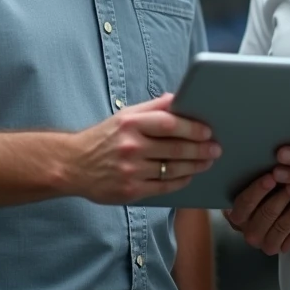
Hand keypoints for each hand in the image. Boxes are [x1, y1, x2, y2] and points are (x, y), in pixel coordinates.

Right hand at [67, 93, 220, 203]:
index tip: (207, 130)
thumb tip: (178, 98)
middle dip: (200, 149)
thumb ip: (152, 107)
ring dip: (195, 166)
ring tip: (207, 161)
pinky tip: (189, 175)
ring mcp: (131, 170)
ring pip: (172, 169)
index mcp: (130, 124)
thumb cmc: (103, 138)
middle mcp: (131, 146)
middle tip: (216, 148)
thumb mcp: (124, 115)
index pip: (169, 123)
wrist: (73, 165)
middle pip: (175, 148)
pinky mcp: (130, 190)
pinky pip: (164, 187)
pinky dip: (180, 181)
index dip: (192, 127)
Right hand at [222, 173, 289, 254]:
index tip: (272, 176)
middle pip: (267, 213)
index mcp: (237, 216)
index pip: (245, 203)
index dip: (258, 190)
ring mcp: (267, 244)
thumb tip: (276, 158)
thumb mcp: (256, 187)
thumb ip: (262, 178)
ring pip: (284, 224)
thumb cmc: (264, 194)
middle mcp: (249, 233)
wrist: (271, 214)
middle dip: (284, 195)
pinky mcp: (284, 248)